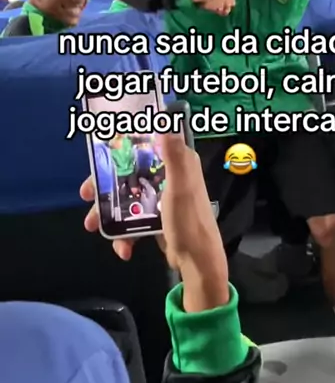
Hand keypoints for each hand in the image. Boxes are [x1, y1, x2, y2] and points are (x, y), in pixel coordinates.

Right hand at [81, 132, 228, 311]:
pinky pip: (134, 220)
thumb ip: (174, 155)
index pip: (145, 145)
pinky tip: (123, 249)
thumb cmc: (189, 221)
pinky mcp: (158, 218)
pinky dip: (125, 234)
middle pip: (130, 172)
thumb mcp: (180, 186)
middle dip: (106, 185)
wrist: (198, 263)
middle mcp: (170, 176)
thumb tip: (166, 119)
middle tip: (87, 194)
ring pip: (128, 197)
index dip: (121, 148)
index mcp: (178, 162)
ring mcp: (162, 198)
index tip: (99, 156)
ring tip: (93, 226)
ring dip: (109, 213)